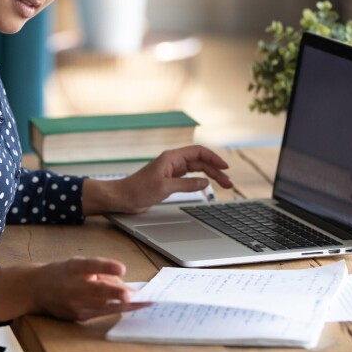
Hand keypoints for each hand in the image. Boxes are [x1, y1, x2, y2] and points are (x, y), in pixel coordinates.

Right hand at [0, 257, 148, 321]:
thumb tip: (124, 283)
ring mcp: (74, 304)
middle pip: (97, 290)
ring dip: (123, 305)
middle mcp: (72, 286)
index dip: (106, 267)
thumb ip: (100, 271)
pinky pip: (100, 312)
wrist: (35, 289)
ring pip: (102, 306)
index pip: (90, 265)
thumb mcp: (78, 264)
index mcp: (72, 267)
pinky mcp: (77, 316)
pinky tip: (130, 306)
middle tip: (133, 294)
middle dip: (116, 294)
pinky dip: (116, 309)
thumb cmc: (61, 273)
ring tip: (142, 302)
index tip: (122, 268)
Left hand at [83, 144, 231, 214]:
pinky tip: (207, 186)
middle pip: (199, 161)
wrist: (122, 198)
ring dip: (210, 176)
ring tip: (223, 185)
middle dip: (215, 169)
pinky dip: (200, 181)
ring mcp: (171, 171)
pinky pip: (189, 178)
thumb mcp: (165, 188)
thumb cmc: (138, 190)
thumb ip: (186, 184)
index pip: (198, 152)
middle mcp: (172, 162)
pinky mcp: (169, 181)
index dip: (213, 158)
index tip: (225, 167)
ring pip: (196, 170)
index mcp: (171, 158)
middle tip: (228, 182)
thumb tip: (205, 182)